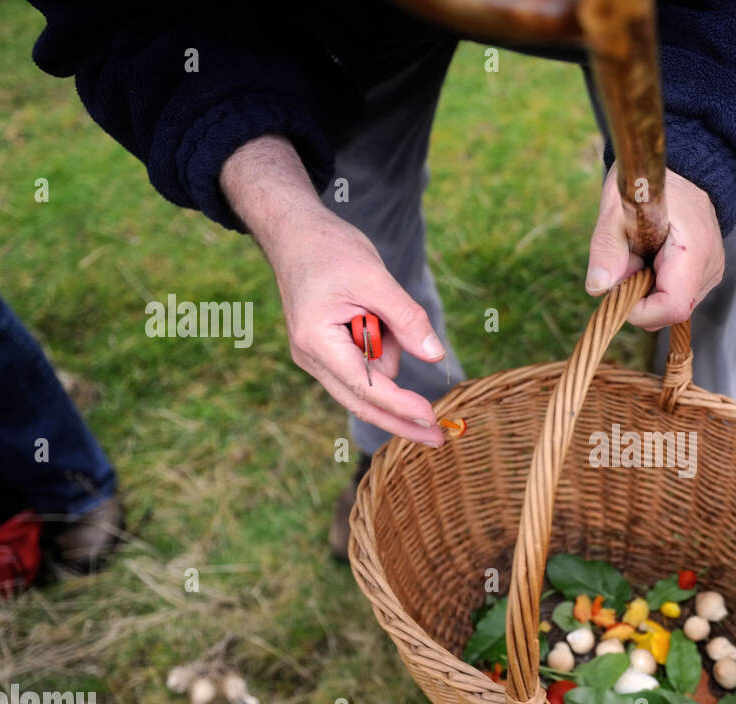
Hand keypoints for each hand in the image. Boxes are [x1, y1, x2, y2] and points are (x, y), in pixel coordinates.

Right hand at [221, 136, 446, 446]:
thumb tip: (436, 357)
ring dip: (388, 349)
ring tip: (374, 302)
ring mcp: (317, 358)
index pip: (366, 387)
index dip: (400, 406)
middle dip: (401, 419)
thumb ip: (406, 319)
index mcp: (316, 342)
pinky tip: (372, 311)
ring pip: (370, 376)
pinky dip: (381, 343)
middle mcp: (312, 358)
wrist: (295, 232)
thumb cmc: (330, 250)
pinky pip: (366, 361)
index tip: (431, 420)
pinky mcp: (328, 352)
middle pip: (363, 402)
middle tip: (440, 438)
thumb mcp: (376, 278)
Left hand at [584, 165, 723, 330]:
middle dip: (639, 295)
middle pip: (669, 311)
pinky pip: (675, 295)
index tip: (620, 286)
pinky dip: (656, 283)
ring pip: (670, 306)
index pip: (672, 308)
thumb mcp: (618, 208)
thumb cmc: (649, 184)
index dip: (640, 309)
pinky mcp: (706, 276)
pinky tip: (655, 256)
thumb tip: (597, 288)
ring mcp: (711, 274)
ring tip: (644, 251)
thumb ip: (608, 248)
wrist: (684, 168)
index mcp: (694, 252)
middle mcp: (710, 269)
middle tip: (630, 257)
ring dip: (647, 289)